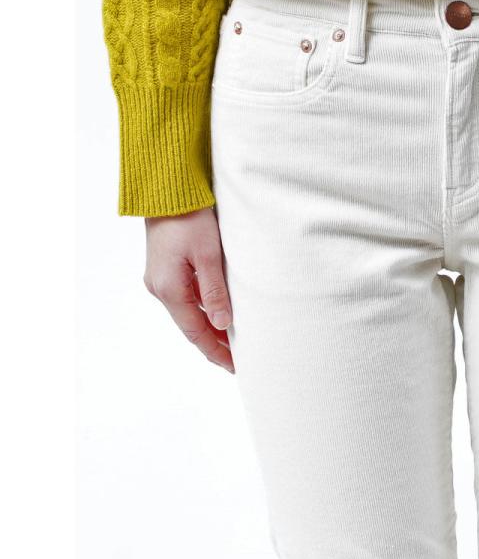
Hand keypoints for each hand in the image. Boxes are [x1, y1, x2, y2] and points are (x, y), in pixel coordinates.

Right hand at [143, 208, 233, 372]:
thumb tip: (223, 326)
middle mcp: (160, 288)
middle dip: (214, 345)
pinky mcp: (164, 271)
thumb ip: (216, 292)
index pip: (196, 332)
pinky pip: (186, 300)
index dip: (216, 352)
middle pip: (191, 327)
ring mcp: (160, 280)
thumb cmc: (190, 218)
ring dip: (210, 329)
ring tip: (234, 343)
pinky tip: (220, 316)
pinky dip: (203, 312)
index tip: (235, 367)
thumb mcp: (209, 255)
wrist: (167, 190)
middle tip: (238, 362)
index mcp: (170, 288)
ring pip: (189, 314)